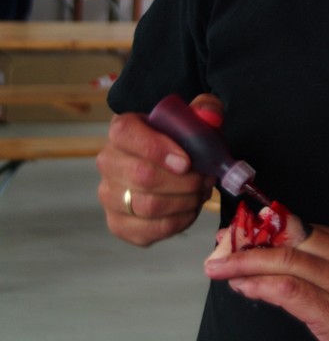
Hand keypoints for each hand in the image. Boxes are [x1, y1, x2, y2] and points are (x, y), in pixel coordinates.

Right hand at [97, 94, 221, 246]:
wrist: (167, 165)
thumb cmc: (179, 141)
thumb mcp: (194, 118)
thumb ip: (205, 109)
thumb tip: (209, 116)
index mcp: (122, 130)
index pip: (128, 135)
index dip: (157, 148)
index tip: (187, 161)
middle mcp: (108, 162)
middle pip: (142, 176)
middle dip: (183, 182)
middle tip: (205, 179)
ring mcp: (110, 196)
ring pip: (147, 206)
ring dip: (184, 202)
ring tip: (200, 193)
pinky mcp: (119, 224)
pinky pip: (149, 231)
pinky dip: (178, 223)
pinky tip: (189, 210)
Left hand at [204, 225, 328, 340]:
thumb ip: (324, 267)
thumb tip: (275, 263)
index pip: (298, 225)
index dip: (261, 227)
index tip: (235, 233)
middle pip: (286, 236)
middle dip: (245, 242)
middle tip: (217, 250)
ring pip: (283, 259)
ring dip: (243, 263)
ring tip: (217, 268)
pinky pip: (288, 290)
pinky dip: (260, 286)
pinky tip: (242, 288)